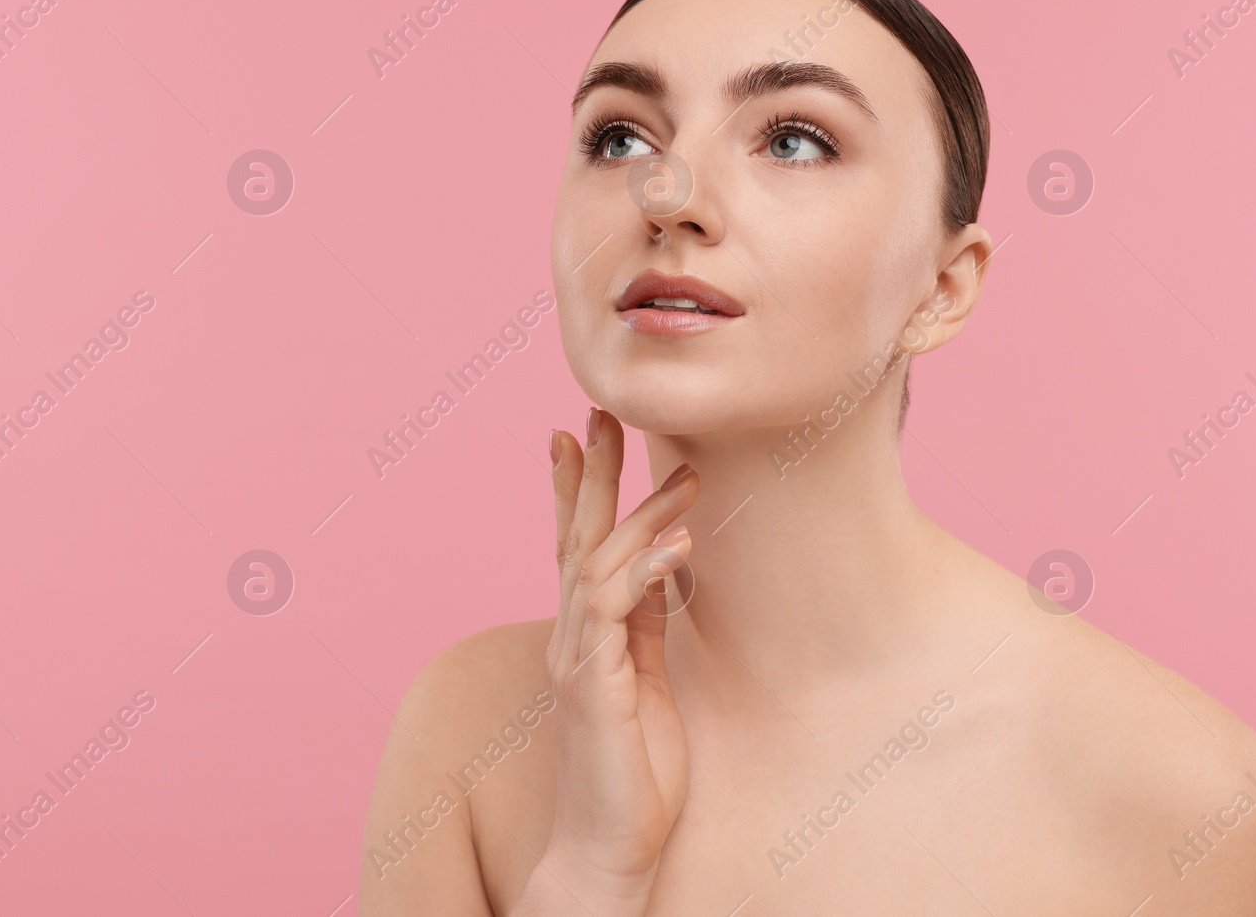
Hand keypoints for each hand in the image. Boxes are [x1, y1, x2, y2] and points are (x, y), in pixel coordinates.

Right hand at [532, 408, 697, 909]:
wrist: (608, 841)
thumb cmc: (630, 766)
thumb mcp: (643, 677)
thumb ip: (642, 621)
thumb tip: (660, 565)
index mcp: (583, 633)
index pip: (574, 545)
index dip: (573, 489)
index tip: (574, 436)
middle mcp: (569, 636)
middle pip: (575, 537)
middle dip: (589, 474)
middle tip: (599, 414)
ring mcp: (575, 656)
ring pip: (598, 562)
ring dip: (641, 514)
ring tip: (686, 474)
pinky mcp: (592, 682)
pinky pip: (613, 608)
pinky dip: (646, 569)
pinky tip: (679, 545)